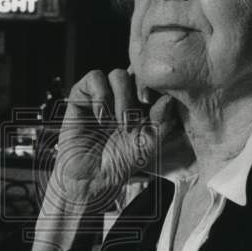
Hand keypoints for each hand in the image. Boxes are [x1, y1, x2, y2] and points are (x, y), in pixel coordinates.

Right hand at [45, 68, 181, 211]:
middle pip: (137, 74)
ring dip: (122, 97)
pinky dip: (101, 96)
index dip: (156, 88)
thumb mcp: (149, 143)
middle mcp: (122, 97)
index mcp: (141, 106)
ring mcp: (102, 95)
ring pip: (118, 74)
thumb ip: (162, 120)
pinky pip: (94, 78)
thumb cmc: (119, 162)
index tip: (156, 106)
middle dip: (140, 93)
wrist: (90, 176)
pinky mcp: (81, 96)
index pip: (151, 83)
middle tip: (138, 116)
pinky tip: (101, 118)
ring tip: (119, 123)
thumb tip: (169, 97)